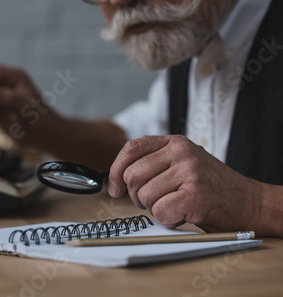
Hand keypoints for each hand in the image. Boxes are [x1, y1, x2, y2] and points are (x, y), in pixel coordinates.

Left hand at [108, 135, 261, 231]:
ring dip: (154, 209)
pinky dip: (167, 220)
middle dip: (137, 196)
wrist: (249, 203)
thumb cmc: (210, 187)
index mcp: (175, 143)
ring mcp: (189, 172)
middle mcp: (181, 152)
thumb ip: (153, 164)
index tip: (114, 188)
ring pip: (144, 196)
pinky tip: (182, 216)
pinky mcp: (195, 194)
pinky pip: (160, 211)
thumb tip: (116, 179)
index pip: (131, 148)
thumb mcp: (182, 164)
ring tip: (175, 206)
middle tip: (156, 201)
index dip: (115, 170)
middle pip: (132, 175)